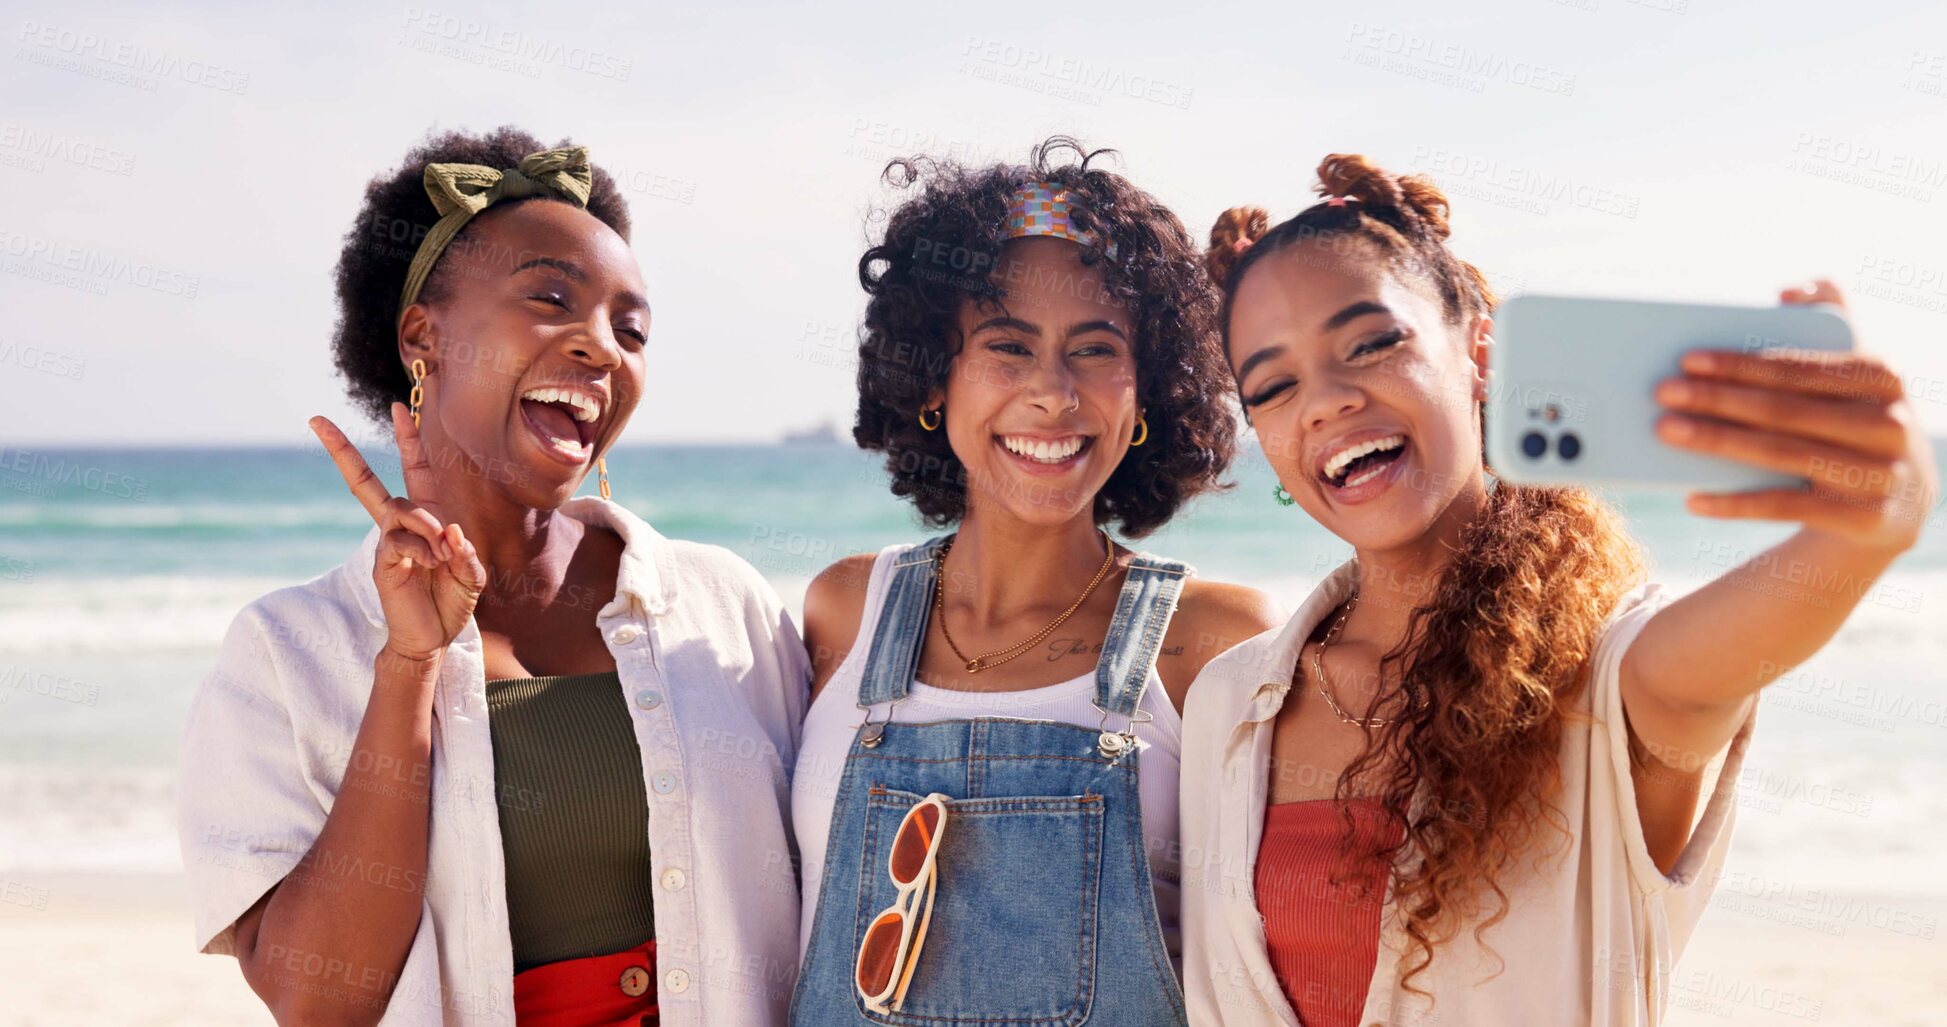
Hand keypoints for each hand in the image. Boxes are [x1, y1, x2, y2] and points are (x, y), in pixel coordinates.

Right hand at [309, 402, 486, 660]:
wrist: (434, 637)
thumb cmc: (452, 601)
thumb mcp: (472, 573)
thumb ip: (465, 551)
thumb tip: (448, 529)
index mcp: (427, 520)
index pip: (416, 472)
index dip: (409, 441)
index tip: (399, 408)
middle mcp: (400, 527)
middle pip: (366, 483)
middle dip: (342, 452)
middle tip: (318, 420)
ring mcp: (387, 543)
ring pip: (400, 509)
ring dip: (426, 524)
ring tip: (443, 550)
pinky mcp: (382, 564)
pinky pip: (398, 542)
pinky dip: (422, 549)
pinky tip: (433, 564)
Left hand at [1654, 280, 1939, 554]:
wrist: (1902, 503)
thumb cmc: (1857, 420)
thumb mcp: (1856, 373)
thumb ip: (1831, 319)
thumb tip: (1789, 290)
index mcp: (1883, 376)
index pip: (1797, 369)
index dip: (1740, 364)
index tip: (1687, 360)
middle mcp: (1889, 423)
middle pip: (1783, 410)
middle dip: (1716, 399)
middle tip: (1662, 392)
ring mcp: (1880, 473)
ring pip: (1780, 454)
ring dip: (1716, 442)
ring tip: (1666, 430)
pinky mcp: (1864, 518)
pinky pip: (1785, 507)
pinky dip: (1735, 504)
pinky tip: (1692, 498)